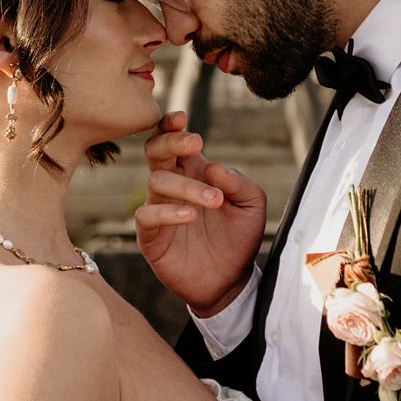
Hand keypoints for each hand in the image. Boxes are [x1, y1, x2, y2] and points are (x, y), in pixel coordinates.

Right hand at [133, 111, 265, 316]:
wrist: (230, 282)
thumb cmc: (239, 239)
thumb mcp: (252, 207)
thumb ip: (239, 183)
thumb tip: (213, 167)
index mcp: (193, 172)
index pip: (173, 141)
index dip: (171, 126)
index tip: (182, 119)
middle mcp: (172, 187)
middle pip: (155, 152)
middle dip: (171, 141)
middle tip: (196, 143)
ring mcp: (158, 209)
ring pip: (157, 182)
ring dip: (186, 186)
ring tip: (215, 200)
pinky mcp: (150, 237)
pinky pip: (147, 215)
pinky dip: (167, 211)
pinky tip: (189, 215)